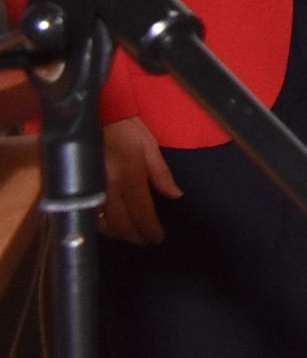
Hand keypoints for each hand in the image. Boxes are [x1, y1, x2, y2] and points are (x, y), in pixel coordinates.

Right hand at [100, 118, 182, 244]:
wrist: (95, 116)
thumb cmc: (127, 128)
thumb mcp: (150, 145)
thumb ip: (161, 173)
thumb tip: (175, 195)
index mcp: (129, 175)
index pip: (141, 211)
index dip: (150, 228)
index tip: (158, 238)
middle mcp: (109, 187)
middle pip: (122, 223)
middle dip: (135, 235)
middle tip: (145, 241)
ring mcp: (92, 190)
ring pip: (104, 224)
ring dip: (118, 234)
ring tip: (131, 235)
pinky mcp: (80, 190)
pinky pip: (90, 216)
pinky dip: (101, 226)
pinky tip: (110, 226)